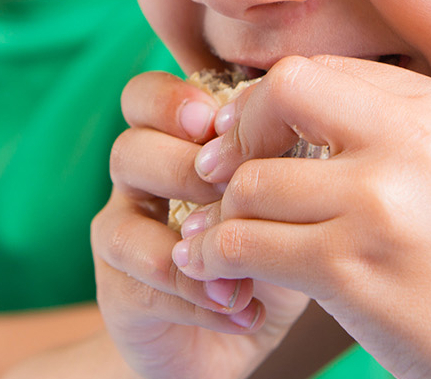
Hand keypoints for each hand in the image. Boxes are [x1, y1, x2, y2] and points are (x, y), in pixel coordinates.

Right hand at [91, 71, 308, 378]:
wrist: (238, 332)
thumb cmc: (269, 250)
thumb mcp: (286, 200)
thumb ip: (285, 161)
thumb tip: (311, 132)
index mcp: (171, 144)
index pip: (145, 97)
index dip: (171, 101)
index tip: (216, 123)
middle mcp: (138, 185)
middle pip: (128, 150)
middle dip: (184, 168)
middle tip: (232, 192)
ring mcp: (123, 239)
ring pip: (122, 224)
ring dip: (188, 242)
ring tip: (242, 266)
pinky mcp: (119, 294)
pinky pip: (141, 288)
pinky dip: (197, 298)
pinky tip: (244, 309)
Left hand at [171, 56, 430, 378]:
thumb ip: (390, 132)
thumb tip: (283, 102)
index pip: (321, 70)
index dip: (271, 104)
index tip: (256, 144)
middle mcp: (413, 142)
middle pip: (280, 93)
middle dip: (240, 135)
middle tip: (226, 177)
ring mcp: (380, 204)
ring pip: (250, 181)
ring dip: (225, 217)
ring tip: (225, 243)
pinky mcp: (351, 269)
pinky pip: (244, 244)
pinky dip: (218, 261)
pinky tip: (222, 275)